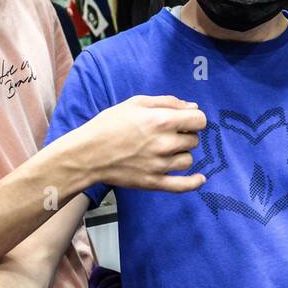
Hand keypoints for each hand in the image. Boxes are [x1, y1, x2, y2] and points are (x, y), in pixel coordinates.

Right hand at [81, 95, 207, 191]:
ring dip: (181, 154)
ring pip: (188, 160)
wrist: (87, 154)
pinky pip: (183, 185)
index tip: (185, 121)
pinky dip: (194, 182)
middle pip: (194, 140)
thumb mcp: (136, 103)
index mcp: (162, 121)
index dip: (194, 119)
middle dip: (185, 135)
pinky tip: (200, 179)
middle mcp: (164, 144)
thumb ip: (167, 102)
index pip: (199, 120)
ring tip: (165, 150)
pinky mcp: (154, 182)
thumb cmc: (109, 125)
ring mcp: (160, 165)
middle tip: (168, 134)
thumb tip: (193, 108)